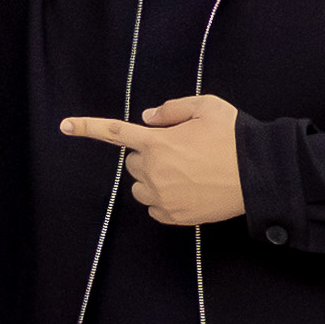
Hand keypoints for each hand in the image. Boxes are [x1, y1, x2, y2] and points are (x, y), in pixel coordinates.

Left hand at [59, 95, 242, 226]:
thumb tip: (148, 119)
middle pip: (133, 163)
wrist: (259, 175)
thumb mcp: (206, 107)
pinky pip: (154, 207)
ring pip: (141, 187)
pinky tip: (188, 190)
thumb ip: (172, 109)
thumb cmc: (234, 136)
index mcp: (157, 142)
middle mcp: (153, 171)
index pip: (115, 133)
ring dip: (153, 179)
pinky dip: (164, 199)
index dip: (87, 127)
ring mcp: (162, 196)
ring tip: (185, 173)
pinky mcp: (174, 216)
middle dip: (149, 156)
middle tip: (180, 152)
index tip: (64, 126)